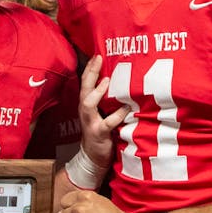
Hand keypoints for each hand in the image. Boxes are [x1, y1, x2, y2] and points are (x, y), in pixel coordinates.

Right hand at [77, 55, 130, 170]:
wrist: (93, 157)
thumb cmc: (101, 131)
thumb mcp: (102, 113)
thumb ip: (107, 99)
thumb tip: (119, 81)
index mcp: (87, 104)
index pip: (85, 83)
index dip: (90, 68)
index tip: (97, 54)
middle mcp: (85, 111)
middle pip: (84, 88)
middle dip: (90, 73)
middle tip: (98, 59)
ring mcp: (90, 122)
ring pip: (88, 103)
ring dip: (97, 91)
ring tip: (108, 80)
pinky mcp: (99, 134)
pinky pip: (107, 123)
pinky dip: (117, 115)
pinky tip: (127, 108)